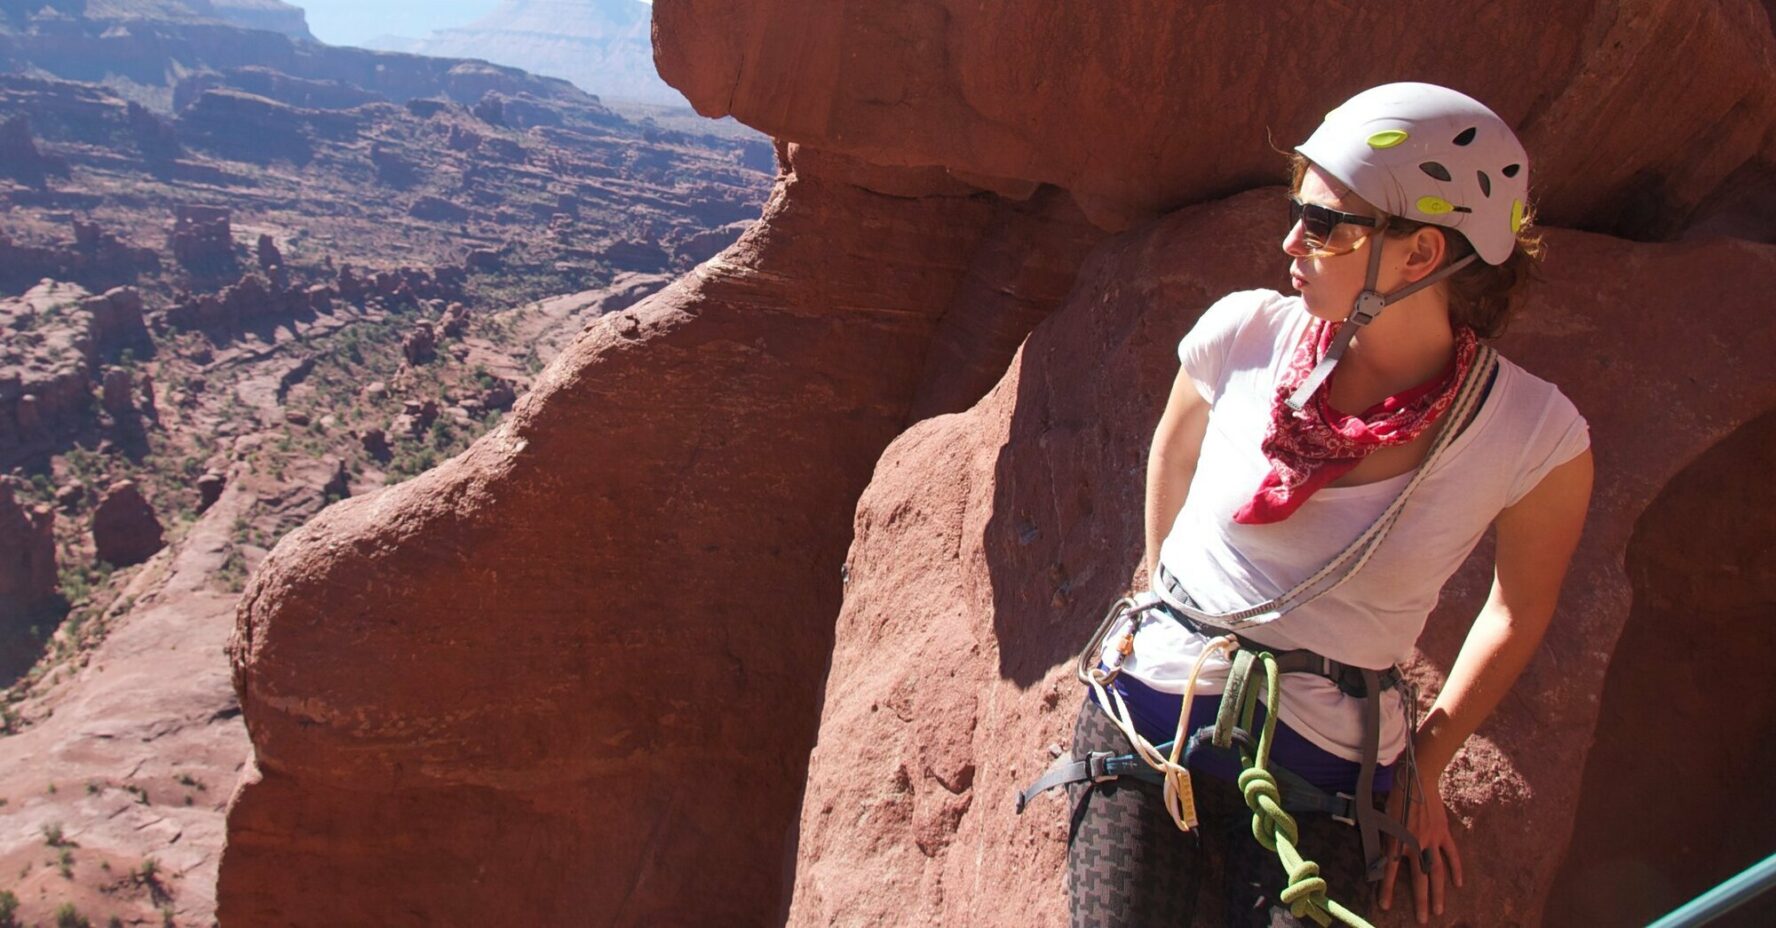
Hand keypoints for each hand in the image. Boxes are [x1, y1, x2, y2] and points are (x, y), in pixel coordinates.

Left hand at [1378, 767, 1463, 923]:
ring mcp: (1430, 840)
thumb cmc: (1395, 795)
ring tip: (1439, 910)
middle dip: (1419, 900)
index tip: (1385, 906)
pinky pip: (1451, 854)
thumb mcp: (1382, 816)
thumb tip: (1379, 854)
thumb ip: (1383, 836)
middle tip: (1422, 919)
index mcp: (1396, 840)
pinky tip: (1458, 884)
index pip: (1390, 870)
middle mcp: (1414, 843)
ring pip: (1436, 872)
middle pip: (1418, 878)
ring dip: (1438, 893)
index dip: (1387, 889)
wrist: (1417, 778)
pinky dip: (1456, 869)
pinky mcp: (1443, 833)